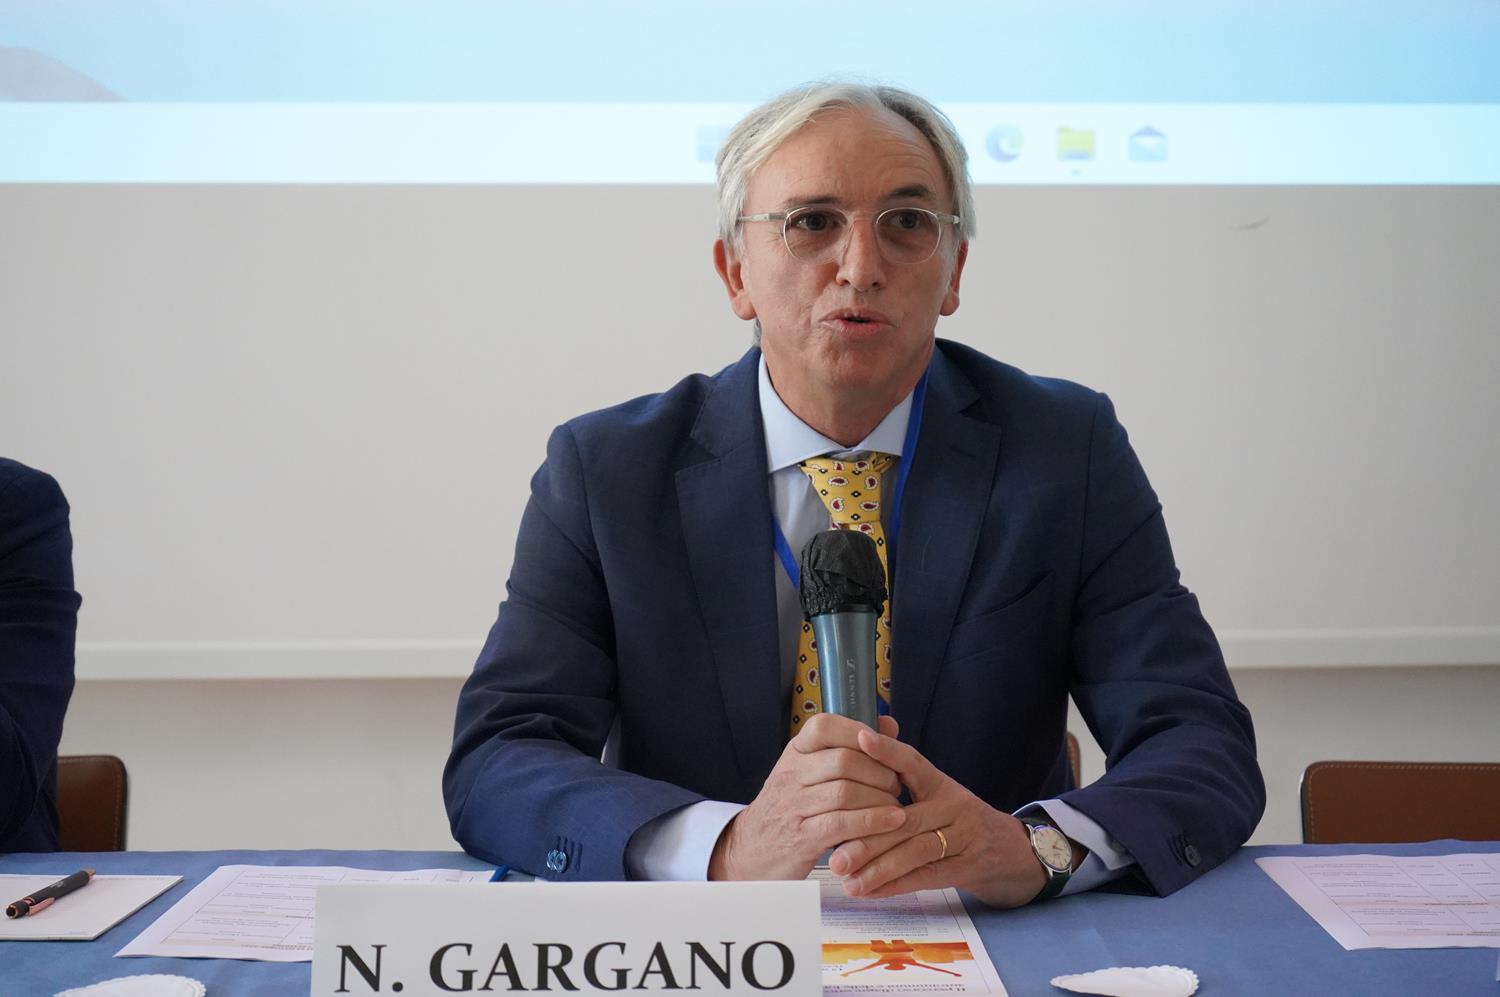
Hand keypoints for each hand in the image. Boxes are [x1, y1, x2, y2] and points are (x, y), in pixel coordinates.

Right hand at [709, 713, 905, 880]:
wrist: (752, 850)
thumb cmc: (791, 808)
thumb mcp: (810, 772)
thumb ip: (848, 748)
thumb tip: (888, 724)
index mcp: (795, 752)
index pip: (824, 727)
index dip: (858, 732)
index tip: (881, 746)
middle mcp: (791, 774)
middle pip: (844, 761)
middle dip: (880, 772)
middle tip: (896, 784)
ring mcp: (793, 806)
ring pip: (845, 792)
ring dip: (880, 799)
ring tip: (896, 806)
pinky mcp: (801, 838)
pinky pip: (842, 824)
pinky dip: (872, 822)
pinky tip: (891, 822)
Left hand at [828, 726, 1051, 907]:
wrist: (1009, 852)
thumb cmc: (959, 820)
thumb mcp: (938, 793)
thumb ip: (904, 776)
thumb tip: (862, 742)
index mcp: (941, 784)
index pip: (914, 762)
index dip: (888, 750)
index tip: (860, 739)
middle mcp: (954, 806)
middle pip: (905, 820)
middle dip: (866, 838)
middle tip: (835, 854)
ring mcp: (963, 837)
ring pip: (914, 852)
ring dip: (877, 868)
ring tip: (845, 877)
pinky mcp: (966, 867)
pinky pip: (925, 877)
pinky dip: (894, 885)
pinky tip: (868, 890)